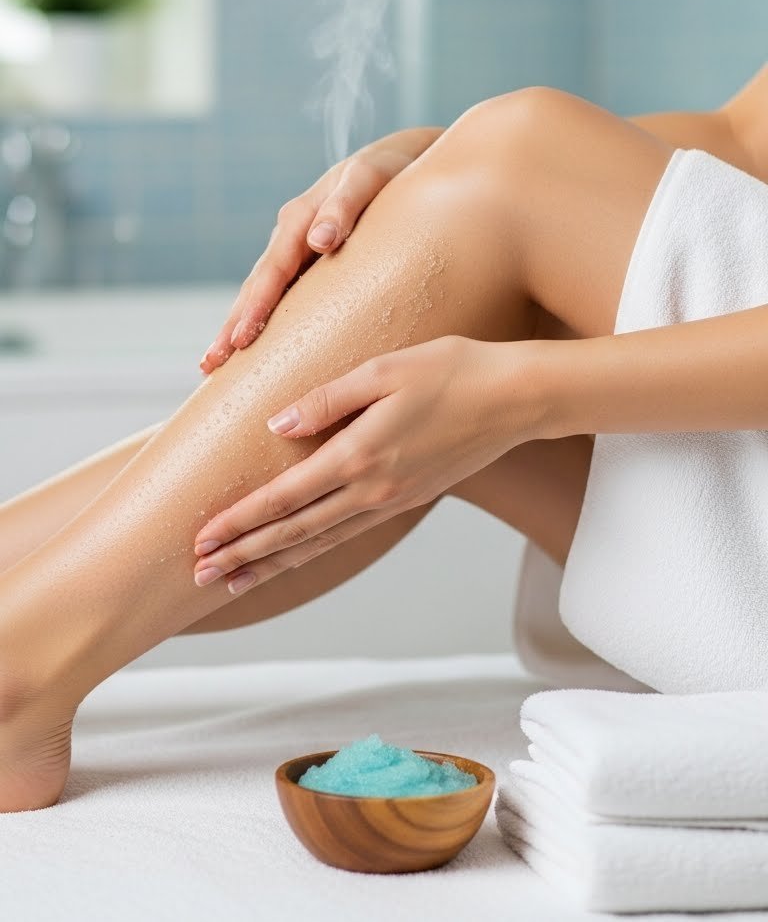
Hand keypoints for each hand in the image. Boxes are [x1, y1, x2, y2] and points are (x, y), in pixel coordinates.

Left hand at [193, 335, 545, 593]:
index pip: (285, 498)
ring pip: (319, 542)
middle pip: (294, 532)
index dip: (239, 521)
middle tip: (197, 576)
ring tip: (233, 581)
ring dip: (272, 563)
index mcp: (361, 455)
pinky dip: (311, 550)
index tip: (201, 539)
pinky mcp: (407, 498)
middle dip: (243, 555)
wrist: (519, 398)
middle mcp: (374, 489)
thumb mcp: (384, 369)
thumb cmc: (453, 370)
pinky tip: (294, 555)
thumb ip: (326, 400)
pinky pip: (347, 533)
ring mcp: (392, 499)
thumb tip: (276, 427)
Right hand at [200, 127, 442, 372]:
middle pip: (255, 287)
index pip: (272, 272)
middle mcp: (290, 236)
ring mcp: (297, 251)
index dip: (255, 308)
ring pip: (262, 293)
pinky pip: (282, 294)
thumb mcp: (367, 180)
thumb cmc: (386, 170)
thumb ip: (344, 207)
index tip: (240, 341)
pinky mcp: (309, 262)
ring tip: (216, 365)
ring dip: (238, 327)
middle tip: (210, 365)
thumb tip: (319, 240)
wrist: (398, 160)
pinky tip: (254, 346)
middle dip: (232, 326)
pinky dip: (263, 319)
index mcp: (299, 218)